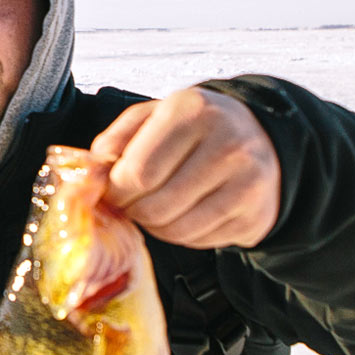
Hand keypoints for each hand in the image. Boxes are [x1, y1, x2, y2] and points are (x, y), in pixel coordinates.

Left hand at [89, 87, 280, 249]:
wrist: (261, 137)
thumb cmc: (195, 127)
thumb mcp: (153, 115)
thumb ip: (117, 138)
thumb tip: (94, 171)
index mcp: (193, 113)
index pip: (139, 172)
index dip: (116, 191)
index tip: (111, 192)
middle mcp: (227, 146)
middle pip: (155, 206)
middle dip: (132, 211)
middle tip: (130, 204)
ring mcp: (248, 184)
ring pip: (176, 230)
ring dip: (154, 226)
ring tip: (155, 208)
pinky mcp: (256, 217)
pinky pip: (199, 241)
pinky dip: (182, 235)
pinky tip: (184, 213)